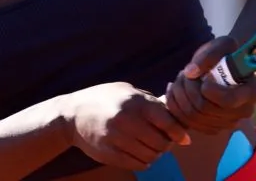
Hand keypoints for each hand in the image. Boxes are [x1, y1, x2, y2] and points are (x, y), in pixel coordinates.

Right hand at [62, 82, 190, 170]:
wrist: (72, 114)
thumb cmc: (106, 99)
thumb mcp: (129, 92)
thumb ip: (152, 102)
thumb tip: (178, 114)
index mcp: (135, 102)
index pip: (166, 122)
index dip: (179, 133)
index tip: (184, 138)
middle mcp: (126, 120)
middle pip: (160, 142)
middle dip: (166, 145)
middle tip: (164, 142)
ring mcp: (116, 138)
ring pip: (150, 156)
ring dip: (155, 155)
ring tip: (151, 147)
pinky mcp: (108, 153)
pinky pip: (136, 164)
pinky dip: (143, 162)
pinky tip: (140, 154)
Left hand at [164, 36, 255, 134]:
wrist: (221, 66)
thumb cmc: (225, 54)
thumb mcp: (222, 45)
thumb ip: (210, 55)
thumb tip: (191, 72)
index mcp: (252, 93)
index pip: (227, 100)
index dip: (209, 89)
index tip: (203, 77)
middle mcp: (243, 112)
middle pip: (205, 109)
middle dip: (188, 88)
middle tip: (184, 73)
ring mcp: (227, 123)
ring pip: (193, 118)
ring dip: (179, 96)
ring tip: (181, 80)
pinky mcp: (211, 128)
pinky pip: (187, 123)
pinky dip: (176, 107)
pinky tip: (177, 91)